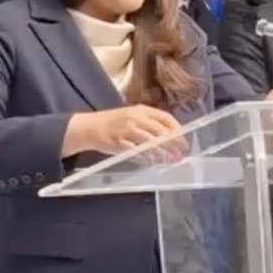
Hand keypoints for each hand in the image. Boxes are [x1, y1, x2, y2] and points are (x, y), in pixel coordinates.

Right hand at [62, 105, 188, 158]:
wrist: (89, 127)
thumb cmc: (113, 123)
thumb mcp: (132, 117)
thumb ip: (150, 126)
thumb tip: (170, 140)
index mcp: (141, 110)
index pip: (165, 118)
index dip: (177, 130)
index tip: (184, 140)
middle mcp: (136, 118)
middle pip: (161, 131)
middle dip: (174, 143)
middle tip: (182, 153)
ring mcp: (127, 130)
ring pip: (151, 142)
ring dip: (163, 152)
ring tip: (172, 160)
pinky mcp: (120, 142)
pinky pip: (137, 151)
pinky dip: (147, 158)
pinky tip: (154, 162)